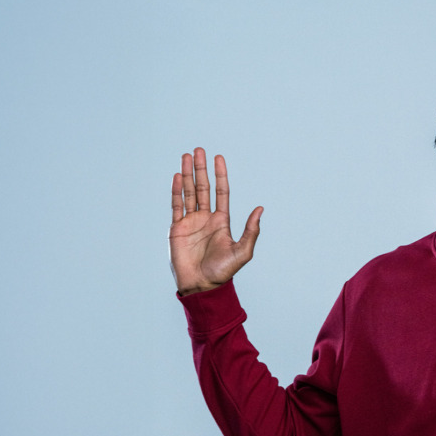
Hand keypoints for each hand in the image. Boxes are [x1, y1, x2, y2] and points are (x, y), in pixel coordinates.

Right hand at [170, 148, 262, 294]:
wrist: (202, 285)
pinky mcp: (177, 229)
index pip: (221, 191)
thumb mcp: (243, 251)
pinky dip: (175, 191)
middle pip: (202, 187)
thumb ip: (251, 230)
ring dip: (186, 174)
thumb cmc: (223, 271)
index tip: (218, 157)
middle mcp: (206, 218)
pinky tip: (176, 176)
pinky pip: (176, 206)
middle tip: (199, 150)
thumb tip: (260, 209)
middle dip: (200, 169)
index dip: (220, 174)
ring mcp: (190, 222)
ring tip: (186, 156)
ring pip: (188, 192)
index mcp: (221, 220)